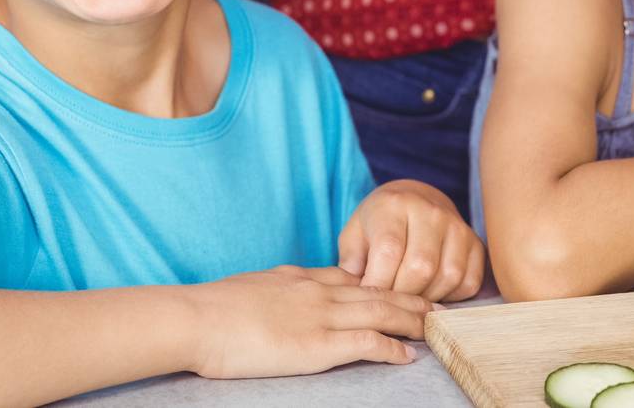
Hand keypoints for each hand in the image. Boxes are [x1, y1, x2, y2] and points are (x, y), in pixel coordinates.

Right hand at [189, 265, 431, 378]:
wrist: (196, 319)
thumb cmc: (212, 309)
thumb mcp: (252, 288)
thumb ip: (274, 291)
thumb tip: (277, 297)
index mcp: (300, 277)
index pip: (352, 276)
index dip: (381, 283)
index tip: (401, 288)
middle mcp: (317, 291)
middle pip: (377, 290)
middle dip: (410, 298)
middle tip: (436, 306)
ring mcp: (320, 316)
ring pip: (381, 311)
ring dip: (412, 319)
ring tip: (435, 327)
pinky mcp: (317, 346)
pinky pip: (366, 343)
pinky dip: (391, 348)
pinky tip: (406, 356)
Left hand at [338, 180, 484, 301]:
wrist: (415, 201)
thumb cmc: (378, 225)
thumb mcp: (354, 235)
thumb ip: (351, 263)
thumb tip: (357, 295)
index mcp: (393, 205)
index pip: (388, 252)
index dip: (377, 283)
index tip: (367, 298)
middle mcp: (430, 211)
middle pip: (420, 268)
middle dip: (401, 295)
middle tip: (389, 303)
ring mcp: (457, 226)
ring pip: (448, 277)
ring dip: (427, 298)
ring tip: (409, 297)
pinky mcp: (476, 243)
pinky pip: (469, 282)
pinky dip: (451, 296)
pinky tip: (432, 291)